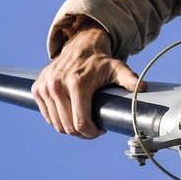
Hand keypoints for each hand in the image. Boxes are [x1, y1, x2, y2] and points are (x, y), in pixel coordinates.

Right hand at [31, 25, 145, 137]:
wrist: (81, 46)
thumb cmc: (101, 61)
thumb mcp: (118, 68)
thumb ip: (129, 79)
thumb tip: (142, 87)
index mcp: (77, 83)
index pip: (80, 122)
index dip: (91, 133)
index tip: (100, 130)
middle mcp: (57, 85)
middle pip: (67, 126)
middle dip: (82, 133)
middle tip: (93, 130)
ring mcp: (45, 87)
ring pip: (55, 124)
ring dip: (69, 129)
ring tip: (83, 123)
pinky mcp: (37, 88)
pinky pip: (47, 116)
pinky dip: (57, 120)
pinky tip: (70, 115)